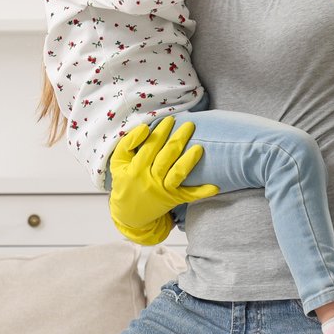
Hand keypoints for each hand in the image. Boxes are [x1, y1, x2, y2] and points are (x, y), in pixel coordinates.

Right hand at [107, 115, 216, 245]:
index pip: (150, 146)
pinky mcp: (173, 199)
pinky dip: (202, 191)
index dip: (161, 131)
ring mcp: (163, 190)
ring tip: (200, 147)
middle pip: (167, 156)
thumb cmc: (125, 182)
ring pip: (178, 173)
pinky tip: (215, 186)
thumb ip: (127, 144)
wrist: (129, 214)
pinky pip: (189, 195)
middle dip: (179, 139)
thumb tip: (145, 129)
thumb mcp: (118, 164)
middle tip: (190, 125)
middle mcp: (150, 179)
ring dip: (190, 160)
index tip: (170, 119)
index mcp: (136, 168)